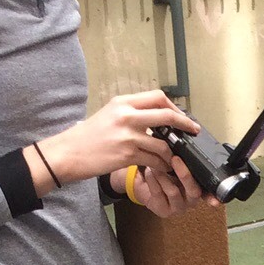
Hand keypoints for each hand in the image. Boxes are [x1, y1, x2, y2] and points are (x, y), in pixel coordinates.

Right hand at [30, 89, 197, 189]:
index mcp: (123, 102)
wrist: (70, 152)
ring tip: (174, 157)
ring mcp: (128, 136)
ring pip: (163, 143)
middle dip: (185, 124)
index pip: (157, 97)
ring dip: (172, 153)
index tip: (181, 116)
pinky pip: (154, 161)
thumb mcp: (109, 113)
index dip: (174, 106)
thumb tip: (156, 115)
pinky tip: (163, 168)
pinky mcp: (127, 155)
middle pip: (166, 115)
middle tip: (193, 131)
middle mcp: (127, 116)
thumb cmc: (89, 135)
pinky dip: (162, 165)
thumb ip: (131, 112)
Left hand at [116, 157, 208, 217]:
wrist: (144, 184)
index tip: (216, 199)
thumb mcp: (175, 163)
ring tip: (154, 164)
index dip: (214, 195)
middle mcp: (191, 200)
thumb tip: (185, 134)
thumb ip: (183, 157)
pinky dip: (152, 180)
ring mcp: (178, 207)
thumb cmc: (162, 172)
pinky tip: (148, 172)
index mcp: (198, 187)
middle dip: (184, 174)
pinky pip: (158, 194)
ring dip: (162, 175)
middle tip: (175, 159)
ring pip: (173, 191)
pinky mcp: (164, 210)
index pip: (210, 192)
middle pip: (194, 191)